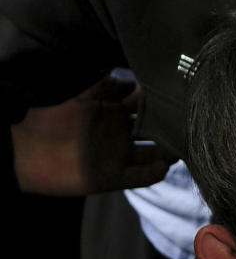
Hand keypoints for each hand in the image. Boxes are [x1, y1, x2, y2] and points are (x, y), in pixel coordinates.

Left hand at [12, 78, 174, 194]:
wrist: (23, 150)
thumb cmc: (47, 118)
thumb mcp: (77, 93)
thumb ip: (105, 87)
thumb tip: (133, 81)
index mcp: (112, 114)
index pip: (145, 106)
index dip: (160, 102)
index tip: (177, 94)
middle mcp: (119, 134)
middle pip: (154, 131)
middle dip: (171, 127)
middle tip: (190, 121)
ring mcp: (117, 156)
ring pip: (152, 153)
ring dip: (168, 151)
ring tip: (185, 144)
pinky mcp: (111, 177)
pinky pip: (139, 177)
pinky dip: (153, 173)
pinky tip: (164, 166)